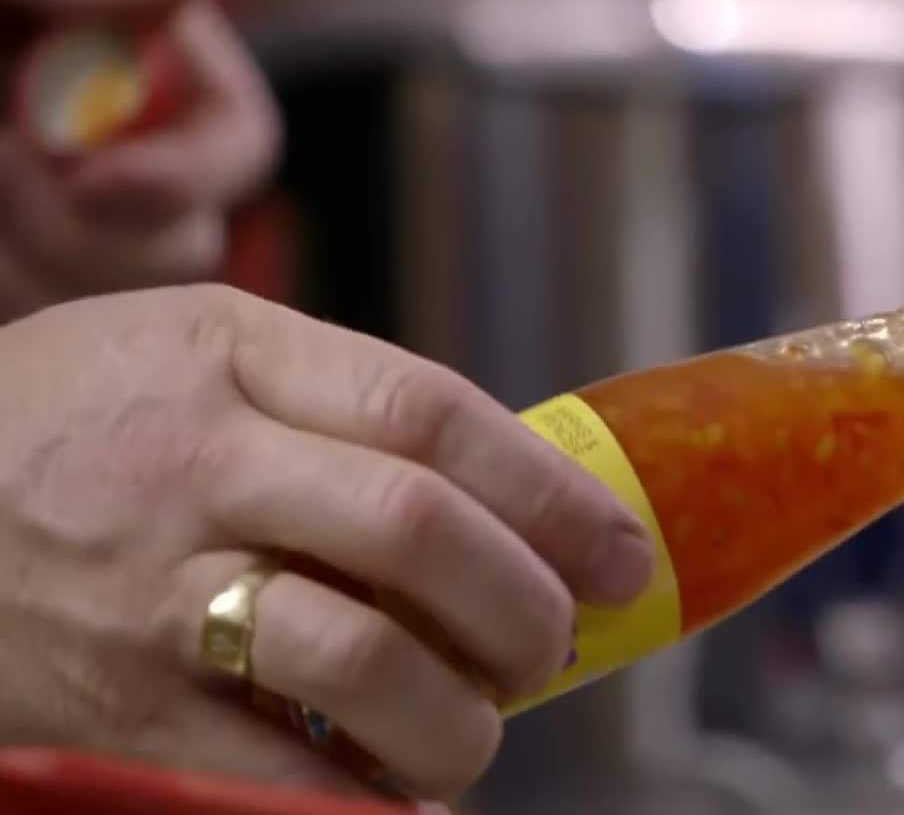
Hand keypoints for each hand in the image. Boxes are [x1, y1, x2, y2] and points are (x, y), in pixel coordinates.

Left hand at [0, 0, 278, 317]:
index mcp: (145, 45)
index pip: (236, 145)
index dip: (189, 178)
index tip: (89, 175)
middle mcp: (112, 138)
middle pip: (179, 250)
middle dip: (92, 232)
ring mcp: (45, 208)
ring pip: (85, 302)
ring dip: (16, 250)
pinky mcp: (2, 257)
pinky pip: (14, 312)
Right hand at [0, 285, 653, 799]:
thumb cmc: (65, 421)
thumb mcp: (188, 348)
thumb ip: (333, 397)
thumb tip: (513, 489)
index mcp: (228, 355)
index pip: (432, 412)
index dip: (555, 490)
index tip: (624, 550)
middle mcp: (192, 464)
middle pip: (416, 530)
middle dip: (526, 603)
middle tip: (558, 642)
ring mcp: (145, 593)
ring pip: (361, 664)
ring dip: (459, 716)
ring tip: (476, 724)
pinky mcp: (112, 712)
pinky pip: (275, 780)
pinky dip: (368, 802)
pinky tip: (401, 794)